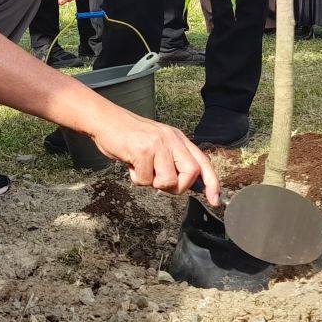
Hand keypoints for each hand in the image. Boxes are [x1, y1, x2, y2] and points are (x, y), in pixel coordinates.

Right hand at [90, 110, 220, 204]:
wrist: (106, 120)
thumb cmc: (129, 135)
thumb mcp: (157, 144)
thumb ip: (172, 161)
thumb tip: (187, 185)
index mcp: (178, 139)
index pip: (202, 162)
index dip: (212, 183)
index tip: (214, 200)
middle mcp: (171, 139)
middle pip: (191, 173)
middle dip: (178, 186)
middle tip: (159, 181)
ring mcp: (158, 144)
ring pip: (168, 181)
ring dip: (153, 182)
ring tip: (142, 168)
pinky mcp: (142, 150)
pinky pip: (146, 179)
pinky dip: (137, 178)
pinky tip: (131, 164)